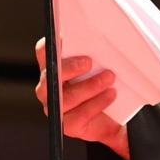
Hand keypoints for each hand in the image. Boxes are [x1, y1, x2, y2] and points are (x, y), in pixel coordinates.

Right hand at [34, 38, 129, 159]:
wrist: (115, 118)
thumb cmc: (104, 86)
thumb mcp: (101, 66)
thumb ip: (96, 52)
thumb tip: (106, 34)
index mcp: (54, 68)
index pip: (44, 52)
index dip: (51, 45)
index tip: (65, 39)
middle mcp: (50, 88)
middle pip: (49, 77)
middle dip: (69, 68)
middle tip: (89, 62)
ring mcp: (56, 107)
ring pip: (65, 98)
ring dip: (89, 86)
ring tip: (109, 79)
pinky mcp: (67, 124)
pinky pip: (78, 115)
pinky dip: (97, 103)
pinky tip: (110, 95)